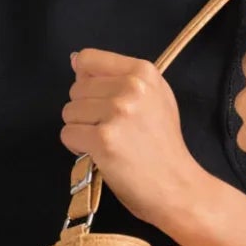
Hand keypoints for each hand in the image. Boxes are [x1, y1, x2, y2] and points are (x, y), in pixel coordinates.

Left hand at [59, 47, 201, 227]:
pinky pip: (68, 134)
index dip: (86, 81)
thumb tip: (76, 61)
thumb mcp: (154, 98)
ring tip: (107, 142)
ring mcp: (117, 112)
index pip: (88, 59)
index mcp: (143, 72)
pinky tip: (100, 154)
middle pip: (76, 89)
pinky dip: (77, 147)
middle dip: (86, 111)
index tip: (100, 100)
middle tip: (111, 130)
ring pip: (69, 112)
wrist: (177, 186)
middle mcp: (131, 87)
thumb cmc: (164, 145)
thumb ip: (119, 77)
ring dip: (81, 130)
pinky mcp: (103, 139)